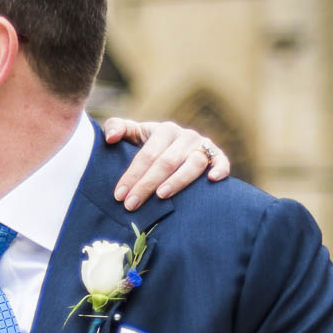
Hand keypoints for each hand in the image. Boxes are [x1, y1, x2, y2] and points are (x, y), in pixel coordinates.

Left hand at [101, 118, 230, 210]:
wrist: (178, 147)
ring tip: (162, 196)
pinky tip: (212, 180)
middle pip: (166, 162)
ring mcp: (203, 146)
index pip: (147, 154)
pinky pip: (222, 161)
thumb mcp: (133, 133)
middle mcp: (185, 136)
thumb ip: (117, 127)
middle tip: (132, 204)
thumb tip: (110, 138)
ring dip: (178, 180)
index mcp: (164, 130)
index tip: (119, 195)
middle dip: (147, 184)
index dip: (132, 175)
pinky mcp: (218, 156)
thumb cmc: (151, 144)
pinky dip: (220, 168)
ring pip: (193, 163)